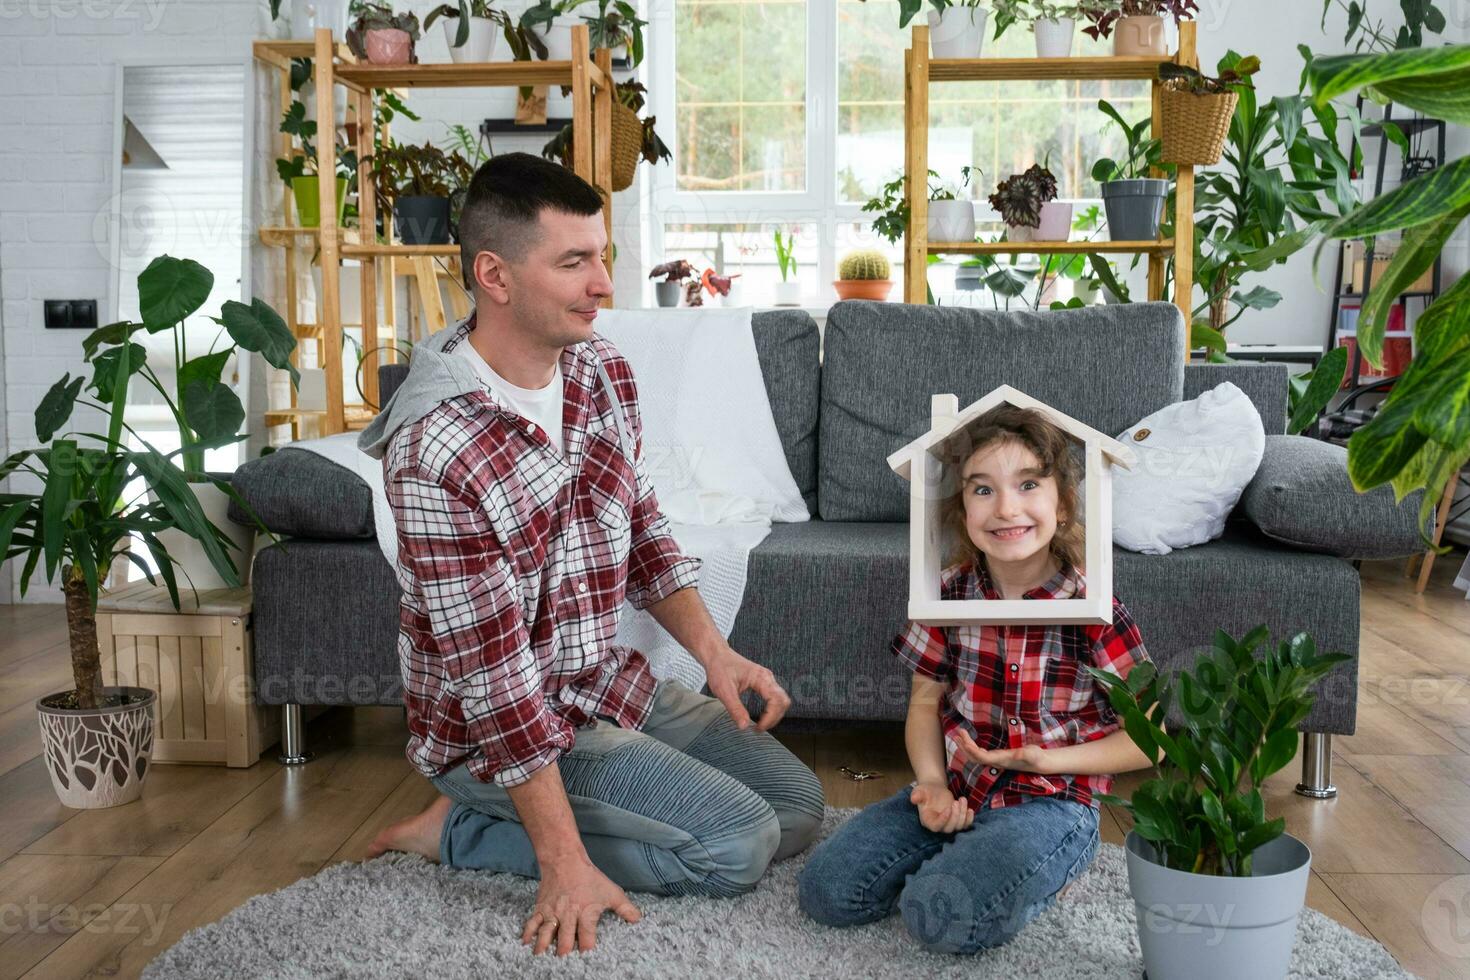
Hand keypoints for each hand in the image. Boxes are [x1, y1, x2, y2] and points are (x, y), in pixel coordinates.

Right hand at [521, 858, 640, 955]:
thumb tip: (638, 920)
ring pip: (546, 933)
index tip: (587, 961)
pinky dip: (528, 933)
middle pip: (565, 940)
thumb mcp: (611, 892)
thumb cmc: (590, 878)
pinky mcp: (541, 908)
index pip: (587, 938)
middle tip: (563, 964)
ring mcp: (552, 912)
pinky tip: (525, 944)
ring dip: (544, 947)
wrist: (565, 860)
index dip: (587, 951)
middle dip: (564, 953)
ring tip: (541, 959)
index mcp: (586, 913)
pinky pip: (532, 922)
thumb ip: (625, 908)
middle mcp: (568, 915)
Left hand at [703, 646, 791, 730]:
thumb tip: (744, 727)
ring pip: (781, 700)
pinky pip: (775, 698)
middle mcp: (767, 678)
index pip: (776, 700)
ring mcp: (767, 680)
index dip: (770, 717)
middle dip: (774, 718)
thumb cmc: (720, 668)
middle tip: (759, 729)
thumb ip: (735, 709)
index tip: (758, 728)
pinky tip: (762, 716)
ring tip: (760, 725)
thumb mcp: (724, 690)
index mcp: (761, 677)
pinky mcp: (764, 683)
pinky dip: (772, 710)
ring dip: (774, 715)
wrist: (717, 655)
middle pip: (783, 701)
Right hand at [910, 780, 973, 833]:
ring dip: (962, 814)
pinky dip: (969, 819)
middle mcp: (938, 825)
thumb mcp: (920, 791)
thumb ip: (917, 795)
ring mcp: (948, 824)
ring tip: (962, 799)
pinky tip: (970, 809)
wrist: (935, 789)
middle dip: (955, 816)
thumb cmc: (926, 790)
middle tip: (955, 802)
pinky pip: (965, 825)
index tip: (948, 808)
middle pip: (949, 828)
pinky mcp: (956, 821)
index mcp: (928, 820)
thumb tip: (913, 799)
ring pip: (958, 827)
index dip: (943, 820)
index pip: (936, 827)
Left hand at [953, 728, 1053, 773]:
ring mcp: (996, 760)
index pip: (982, 757)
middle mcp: (996, 762)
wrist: (1039, 762)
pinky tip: (968, 741)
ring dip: (965, 747)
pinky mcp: (997, 757)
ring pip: (975, 757)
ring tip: (957, 736)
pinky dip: (971, 747)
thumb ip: (1026, 754)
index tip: (964, 740)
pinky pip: (980, 754)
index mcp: (1002, 760)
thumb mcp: (1033, 754)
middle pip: (975, 758)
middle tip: (957, 733)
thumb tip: (1019, 753)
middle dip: (965, 747)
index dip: (972, 750)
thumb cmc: (1036, 757)